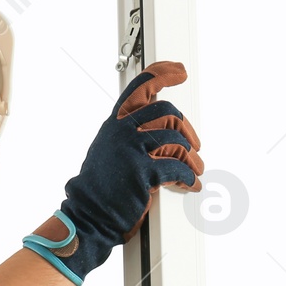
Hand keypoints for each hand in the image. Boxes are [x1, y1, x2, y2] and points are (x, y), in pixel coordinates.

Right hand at [26, 61, 204, 285]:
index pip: (140, 86)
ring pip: (177, 140)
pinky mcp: (143, 171)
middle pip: (168, 112)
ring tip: (195, 169)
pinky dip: (189, 177)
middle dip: (187, 129)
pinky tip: (191, 184)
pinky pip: (178, 167)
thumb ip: (129, 133)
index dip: (163, 74)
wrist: (89, 214)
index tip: (179, 71)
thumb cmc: (101, 187)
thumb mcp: (110, 149)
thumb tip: (158, 125)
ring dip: (192, 158)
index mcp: (116, 123)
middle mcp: (123, 130)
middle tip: (194, 144)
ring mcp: (132, 149)